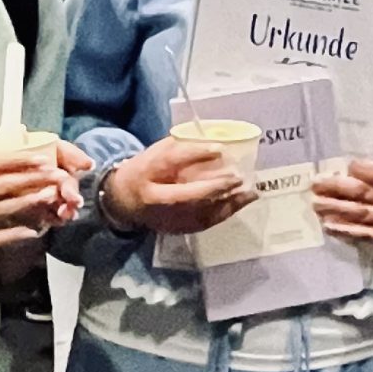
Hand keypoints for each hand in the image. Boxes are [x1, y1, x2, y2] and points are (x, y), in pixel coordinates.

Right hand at [99, 133, 255, 236]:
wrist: (123, 203)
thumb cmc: (145, 172)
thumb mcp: (155, 154)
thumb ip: (179, 150)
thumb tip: (214, 143)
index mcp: (144, 172)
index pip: (169, 161)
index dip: (195, 154)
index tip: (219, 149)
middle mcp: (153, 198)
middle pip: (185, 195)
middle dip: (214, 187)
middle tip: (237, 177)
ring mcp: (164, 218)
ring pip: (199, 213)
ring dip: (227, 202)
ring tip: (248, 191)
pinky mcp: (176, 228)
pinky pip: (205, 222)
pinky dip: (226, 212)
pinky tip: (242, 201)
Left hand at [311, 159, 372, 247]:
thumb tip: (351, 168)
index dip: (364, 170)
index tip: (346, 165)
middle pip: (366, 194)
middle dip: (338, 188)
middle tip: (316, 185)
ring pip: (361, 214)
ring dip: (336, 209)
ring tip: (316, 204)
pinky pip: (364, 234)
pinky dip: (345, 230)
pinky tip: (329, 225)